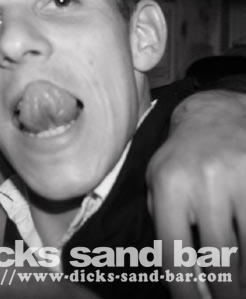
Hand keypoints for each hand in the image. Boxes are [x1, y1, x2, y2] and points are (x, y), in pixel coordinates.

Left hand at [147, 90, 245, 298]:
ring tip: (239, 289)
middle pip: (221, 257)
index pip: (175, 252)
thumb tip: (174, 274)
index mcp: (170, 186)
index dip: (186, 290)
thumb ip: (161, 222)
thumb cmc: (180, 156)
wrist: (216, 114)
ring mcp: (242, 178)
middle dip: (226, 292)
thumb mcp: (156, 182)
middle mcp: (206, 181)